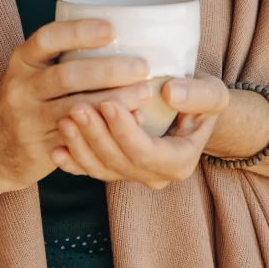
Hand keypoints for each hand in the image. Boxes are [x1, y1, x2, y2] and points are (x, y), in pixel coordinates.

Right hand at [0, 19, 153, 194]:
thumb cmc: (28, 99)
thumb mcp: (32, 72)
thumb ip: (65, 57)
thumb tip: (125, 37)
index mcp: (23, 61)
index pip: (48, 38)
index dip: (79, 32)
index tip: (111, 29)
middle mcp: (22, 88)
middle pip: (66, 76)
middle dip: (108, 70)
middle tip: (142, 66)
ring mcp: (29, 120)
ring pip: (76, 109)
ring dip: (114, 101)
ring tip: (144, 94)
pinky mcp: (40, 149)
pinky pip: (77, 139)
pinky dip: (107, 129)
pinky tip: (131, 122)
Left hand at [51, 75, 232, 190]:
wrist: (193, 113)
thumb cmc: (202, 100)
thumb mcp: (212, 94)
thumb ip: (198, 95)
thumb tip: (171, 92)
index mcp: (179, 161)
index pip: (145, 152)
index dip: (124, 131)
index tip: (108, 102)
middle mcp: (155, 175)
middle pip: (118, 162)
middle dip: (95, 136)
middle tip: (76, 107)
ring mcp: (133, 175)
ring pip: (101, 169)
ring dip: (80, 146)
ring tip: (65, 119)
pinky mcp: (115, 169)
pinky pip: (90, 171)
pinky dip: (72, 162)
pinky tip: (56, 147)